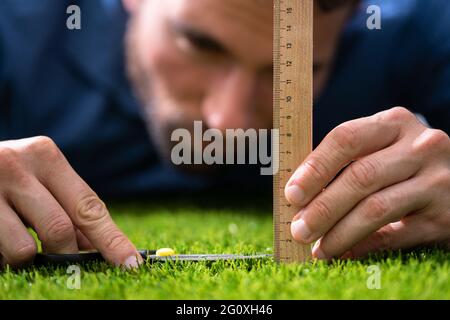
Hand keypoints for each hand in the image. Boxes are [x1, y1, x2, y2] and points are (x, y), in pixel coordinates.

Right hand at [0, 136, 141, 267]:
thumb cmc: (7, 178)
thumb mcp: (38, 181)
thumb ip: (68, 208)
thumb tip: (98, 249)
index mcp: (46, 155)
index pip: (89, 206)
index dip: (112, 240)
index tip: (132, 264)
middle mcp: (18, 165)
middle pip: (61, 229)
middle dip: (65, 253)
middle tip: (61, 257)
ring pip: (24, 249)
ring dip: (26, 257)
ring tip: (14, 236)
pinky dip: (2, 258)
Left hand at [285, 107, 449, 259]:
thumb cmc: (403, 165)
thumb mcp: (381, 149)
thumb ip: (344, 161)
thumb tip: (297, 195)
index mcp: (394, 123)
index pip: (346, 138)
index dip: (315, 167)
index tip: (292, 194)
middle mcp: (420, 146)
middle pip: (360, 176)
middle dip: (323, 207)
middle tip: (299, 230)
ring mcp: (437, 180)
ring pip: (376, 208)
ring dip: (339, 232)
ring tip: (318, 248)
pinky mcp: (445, 216)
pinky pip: (394, 235)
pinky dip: (362, 246)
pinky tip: (343, 253)